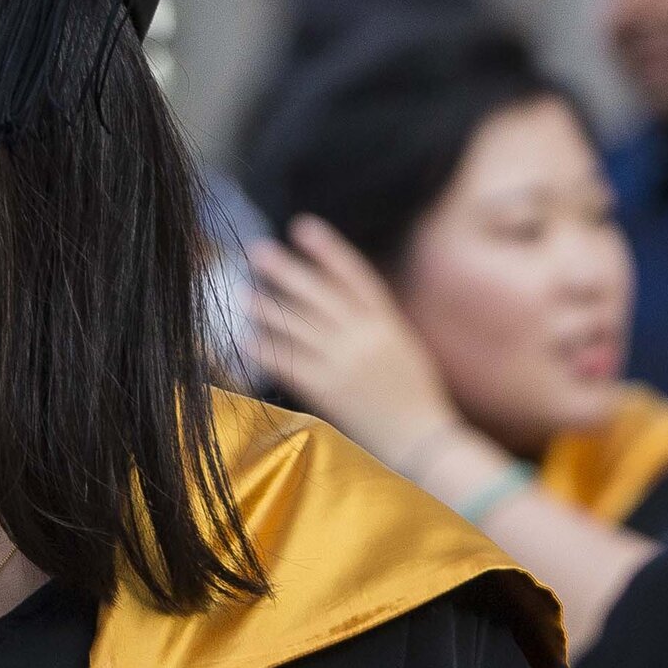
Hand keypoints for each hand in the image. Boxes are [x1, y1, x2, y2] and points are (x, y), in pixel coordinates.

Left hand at [249, 217, 462, 462]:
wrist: (424, 441)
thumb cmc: (417, 400)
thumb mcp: (405, 350)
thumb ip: (377, 325)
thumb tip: (349, 304)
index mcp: (387, 324)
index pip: (355, 276)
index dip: (327, 250)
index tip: (302, 227)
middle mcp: (366, 338)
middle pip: (320, 295)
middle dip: (288, 271)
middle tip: (257, 250)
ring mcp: (347, 363)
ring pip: (300, 327)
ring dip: (269, 309)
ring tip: (243, 293)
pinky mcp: (330, 391)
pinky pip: (291, 365)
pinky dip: (267, 352)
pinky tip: (245, 341)